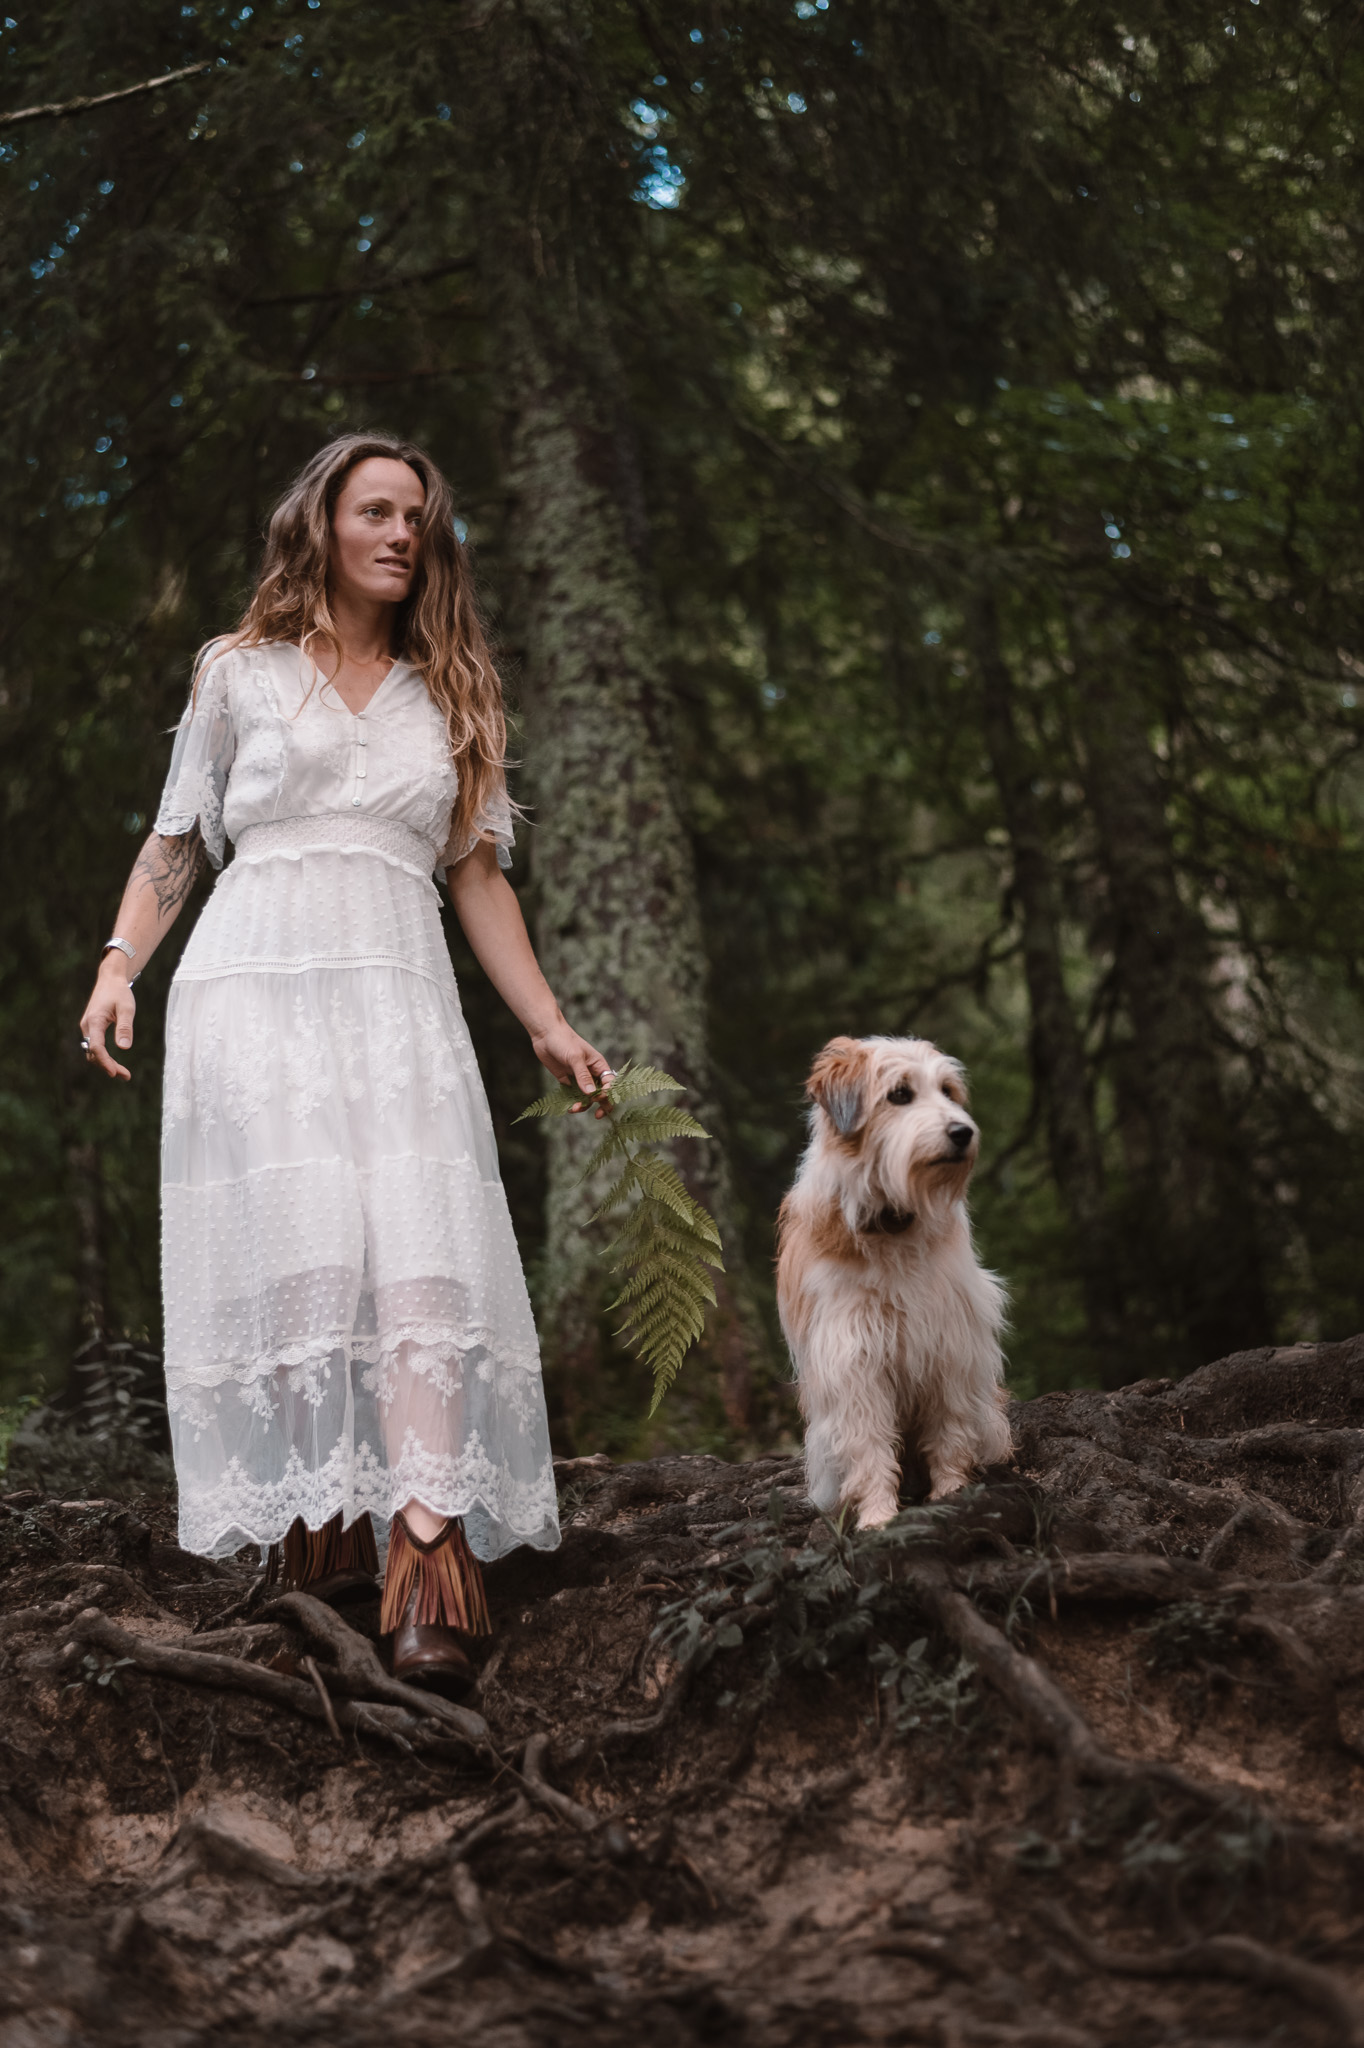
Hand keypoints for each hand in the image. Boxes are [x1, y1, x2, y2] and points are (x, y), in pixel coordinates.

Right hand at [80, 959, 135, 1081]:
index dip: (104, 1061)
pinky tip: (114, 1064)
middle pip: (93, 1053)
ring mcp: (88, 1027)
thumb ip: (124, 1028)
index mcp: (94, 1021)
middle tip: (126, 1076)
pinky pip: (95, 1046)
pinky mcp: (92, 1028)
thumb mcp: (126, 1008)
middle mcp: (87, 1026)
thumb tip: (124, 1048)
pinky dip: (104, 1056)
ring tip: (124, 1074)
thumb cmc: (119, 992)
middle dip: (108, 1066)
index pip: (96, 1047)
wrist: (110, 979)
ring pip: (93, 1051)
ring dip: (106, 1063)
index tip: (114, 1072)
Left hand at [530, 1017, 615, 1116]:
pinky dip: (573, 1102)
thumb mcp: (575, 1057)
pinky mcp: (567, 1080)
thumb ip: (582, 1075)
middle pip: (602, 1093)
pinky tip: (568, 1107)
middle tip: (598, 1116)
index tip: (598, 1099)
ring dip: (584, 1105)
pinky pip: (574, 1095)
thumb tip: (591, 1093)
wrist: (545, 1034)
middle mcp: (591, 1073)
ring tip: (573, 1109)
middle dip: (601, 1105)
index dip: (608, 1093)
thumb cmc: (564, 1041)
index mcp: (599, 1065)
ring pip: (587, 1097)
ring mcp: (579, 1077)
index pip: (610, 1083)